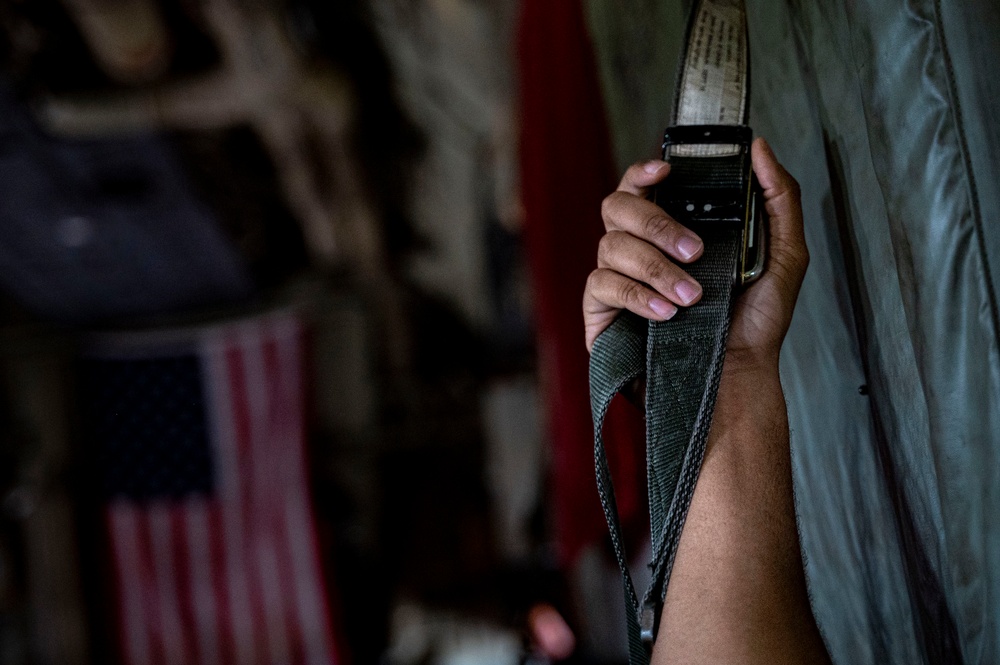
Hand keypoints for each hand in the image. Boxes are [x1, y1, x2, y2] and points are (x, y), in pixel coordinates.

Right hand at [582, 137, 807, 367]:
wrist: (737, 377)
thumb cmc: (755, 323)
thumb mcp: (784, 255)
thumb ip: (779, 198)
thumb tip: (762, 150)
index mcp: (670, 231)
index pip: (641, 186)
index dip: (643, 171)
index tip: (666, 171)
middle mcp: (638, 250)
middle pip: (617, 206)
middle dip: (656, 223)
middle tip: (695, 251)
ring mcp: (616, 280)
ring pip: (610, 245)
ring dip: (655, 267)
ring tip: (691, 297)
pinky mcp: (601, 314)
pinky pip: (602, 285)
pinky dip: (637, 295)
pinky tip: (666, 313)